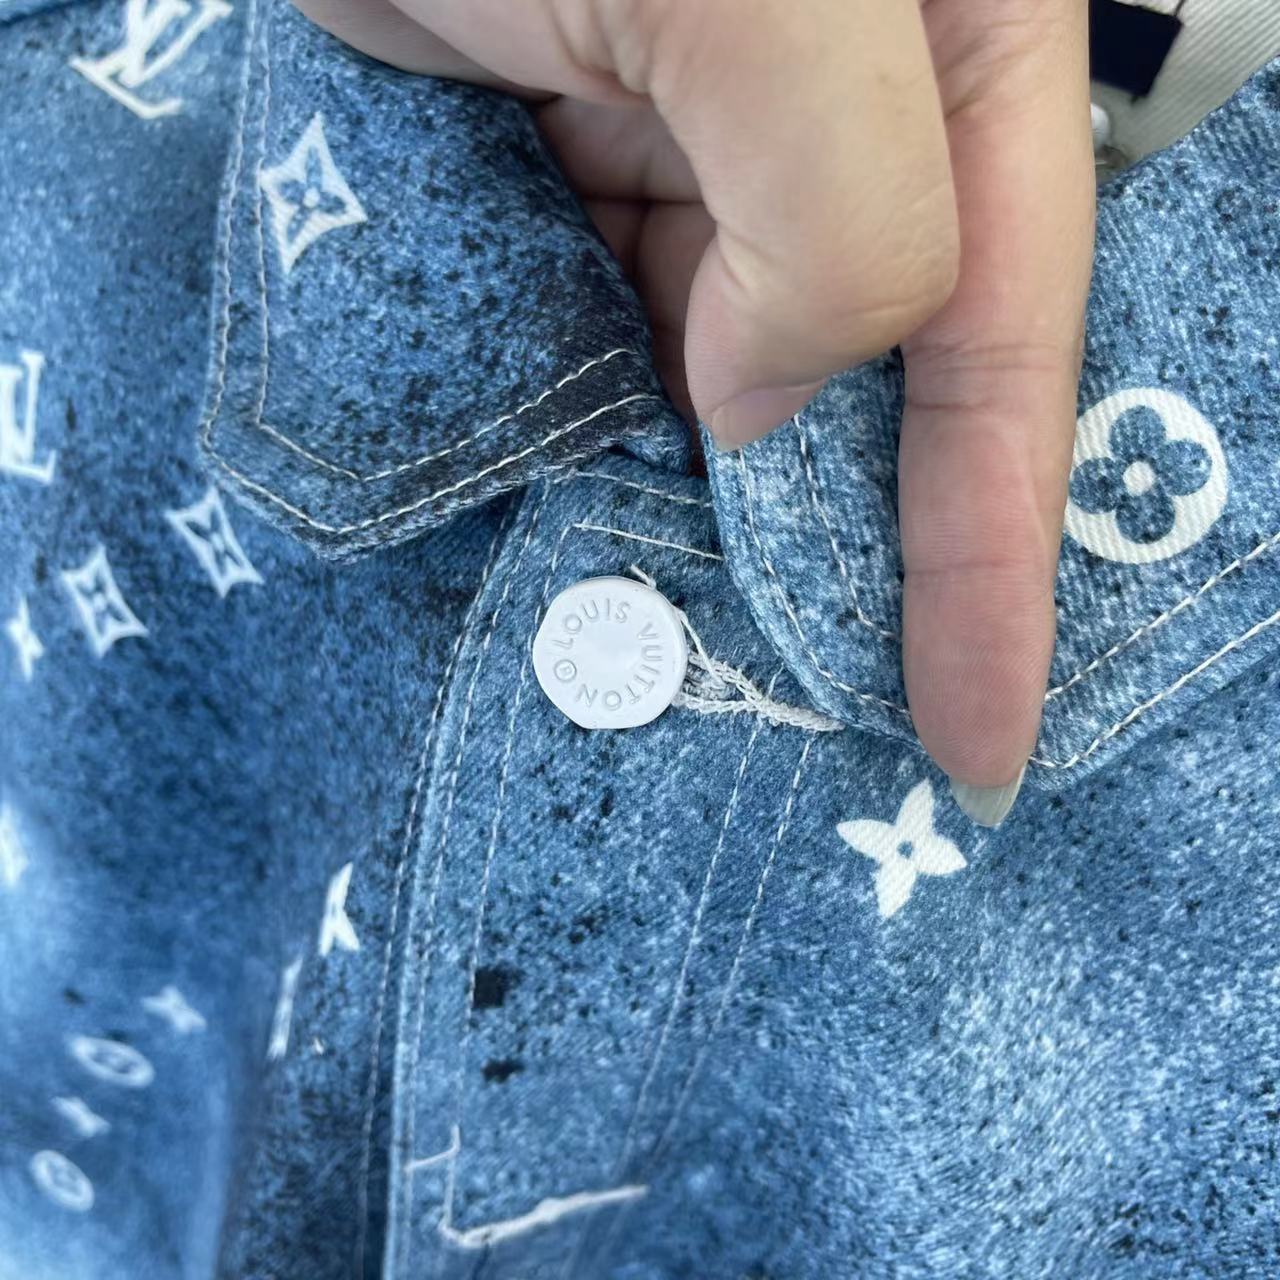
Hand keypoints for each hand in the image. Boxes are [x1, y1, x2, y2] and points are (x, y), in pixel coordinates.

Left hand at [295, 0, 1094, 822]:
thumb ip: (845, 216)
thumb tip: (779, 406)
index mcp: (960, 49)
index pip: (1006, 344)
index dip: (996, 557)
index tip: (982, 737)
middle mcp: (858, 118)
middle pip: (895, 387)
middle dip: (875, 556)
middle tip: (867, 731)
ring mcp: (718, 156)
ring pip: (756, 383)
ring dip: (730, 508)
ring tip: (717, 637)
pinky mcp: (598, 182)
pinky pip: (636, 350)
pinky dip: (628, 441)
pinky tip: (610, 511)